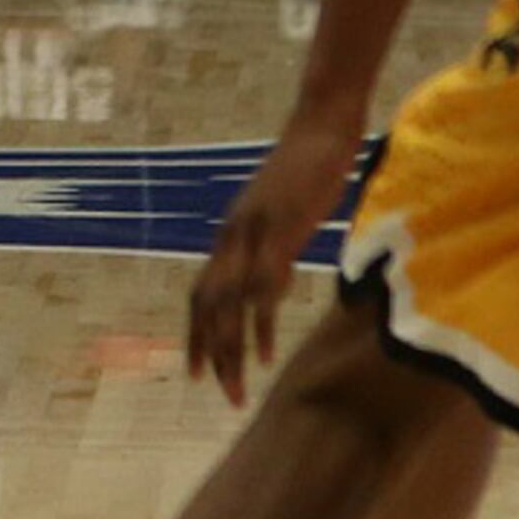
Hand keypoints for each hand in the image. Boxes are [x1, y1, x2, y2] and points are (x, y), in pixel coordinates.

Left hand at [188, 106, 363, 404]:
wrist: (321, 125)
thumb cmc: (307, 166)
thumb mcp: (282, 213)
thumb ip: (272, 248)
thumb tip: (274, 284)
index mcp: (231, 234)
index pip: (201, 293)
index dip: (197, 334)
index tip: (199, 373)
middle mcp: (232, 236)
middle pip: (207, 305)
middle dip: (210, 353)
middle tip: (219, 393)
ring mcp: (254, 234)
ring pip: (229, 304)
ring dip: (231, 350)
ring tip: (238, 387)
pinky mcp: (280, 231)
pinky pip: (263, 286)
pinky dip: (261, 323)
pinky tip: (266, 352)